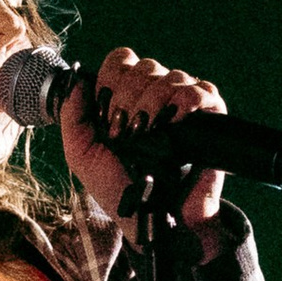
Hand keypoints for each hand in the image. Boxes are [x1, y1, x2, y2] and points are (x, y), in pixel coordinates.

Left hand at [62, 46, 227, 239]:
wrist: (155, 219)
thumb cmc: (120, 189)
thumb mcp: (82, 155)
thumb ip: (71, 116)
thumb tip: (77, 80)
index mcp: (126, 97)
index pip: (120, 61)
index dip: (111, 80)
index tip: (107, 112)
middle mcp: (155, 95)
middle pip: (144, 66)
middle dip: (128, 98)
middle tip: (125, 132)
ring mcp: (183, 104)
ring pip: (171, 76)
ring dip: (153, 104)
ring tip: (147, 134)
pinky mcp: (210, 117)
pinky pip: (202, 90)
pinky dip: (187, 100)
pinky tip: (174, 122)